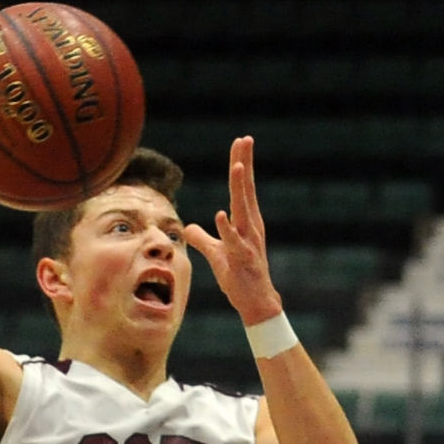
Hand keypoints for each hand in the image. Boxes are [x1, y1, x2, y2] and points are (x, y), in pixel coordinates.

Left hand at [184, 136, 282, 326]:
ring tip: (237, 166)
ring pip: (243, 210)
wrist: (256, 303)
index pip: (243, 189)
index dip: (241, 164)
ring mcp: (248, 243)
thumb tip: (188, 228)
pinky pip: (233, 242)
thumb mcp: (217, 254)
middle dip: (244, 164)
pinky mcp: (242, 260)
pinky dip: (227, 229)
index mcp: (246, 222)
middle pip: (245, 191)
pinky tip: (220, 214)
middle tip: (244, 140)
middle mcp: (250, 227)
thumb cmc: (238, 277)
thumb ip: (203, 239)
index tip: (241, 142)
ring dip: (240, 188)